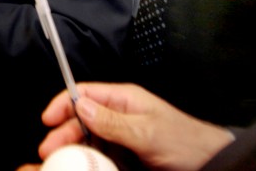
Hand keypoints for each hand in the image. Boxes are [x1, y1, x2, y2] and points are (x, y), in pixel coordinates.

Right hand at [35, 83, 233, 170]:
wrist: (208, 164)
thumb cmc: (185, 141)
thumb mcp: (145, 132)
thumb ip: (112, 121)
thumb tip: (81, 105)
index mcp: (124, 100)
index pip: (85, 93)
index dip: (64, 103)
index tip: (47, 119)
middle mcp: (120, 116)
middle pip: (82, 119)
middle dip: (64, 131)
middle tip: (49, 149)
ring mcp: (122, 137)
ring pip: (88, 139)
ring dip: (73, 148)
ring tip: (61, 160)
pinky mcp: (124, 156)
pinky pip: (100, 156)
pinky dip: (88, 160)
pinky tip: (82, 165)